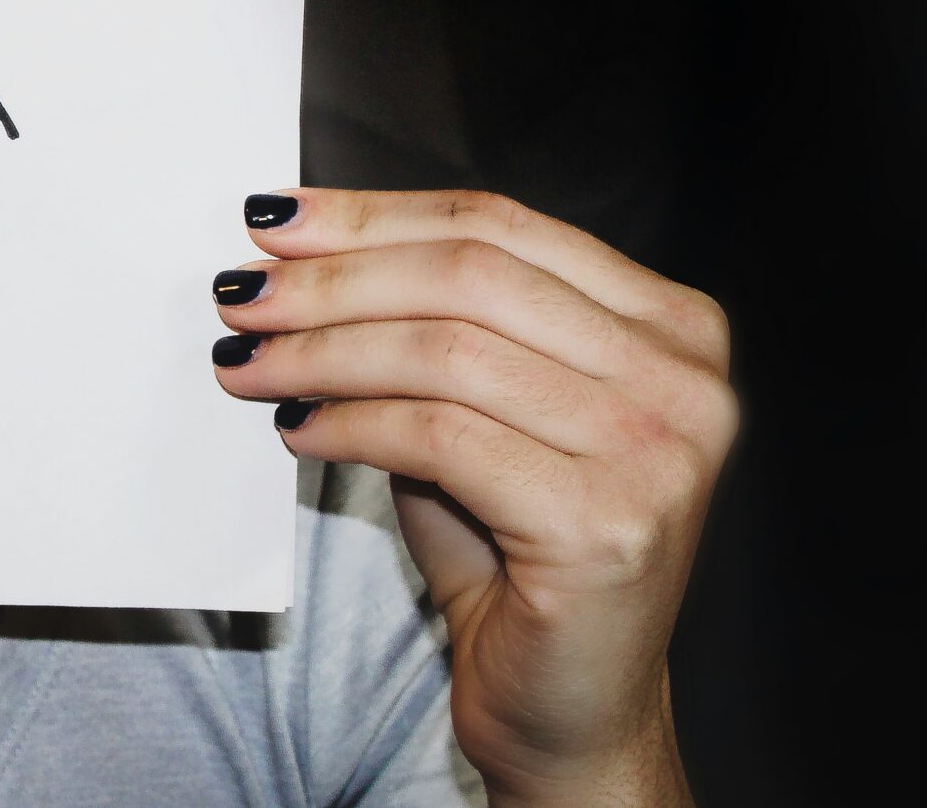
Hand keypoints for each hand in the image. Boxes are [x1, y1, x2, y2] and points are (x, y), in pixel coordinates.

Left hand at [209, 189, 735, 807]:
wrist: (569, 709)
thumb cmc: (516, 552)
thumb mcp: (482, 409)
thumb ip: (429, 322)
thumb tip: (294, 252)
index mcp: (671, 325)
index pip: (500, 226)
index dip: (374, 216)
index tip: (274, 220)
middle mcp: (684, 381)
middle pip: (470, 276)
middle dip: (335, 279)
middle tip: (242, 293)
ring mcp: (655, 453)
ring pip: (445, 352)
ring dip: (321, 351)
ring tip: (246, 361)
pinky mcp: (604, 525)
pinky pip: (438, 436)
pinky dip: (349, 424)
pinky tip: (296, 430)